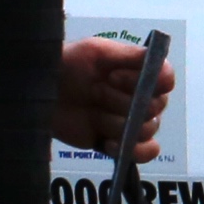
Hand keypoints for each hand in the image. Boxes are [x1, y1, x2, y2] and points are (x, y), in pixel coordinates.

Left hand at [52, 37, 171, 160]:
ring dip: (118, 124)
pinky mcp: (119, 143)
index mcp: (138, 73)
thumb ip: (129, 54)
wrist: (37, 92)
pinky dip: (134, 150)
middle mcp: (140, 98)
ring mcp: (131, 122)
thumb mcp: (94, 50)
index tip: (115, 77)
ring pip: (147, 130)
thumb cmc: (64, 65)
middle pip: (156, 107)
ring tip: (93, 116)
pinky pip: (146, 152)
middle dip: (124, 102)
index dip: (148, 81)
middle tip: (95, 92)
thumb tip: (159, 59)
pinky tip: (109, 142)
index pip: (165, 80)